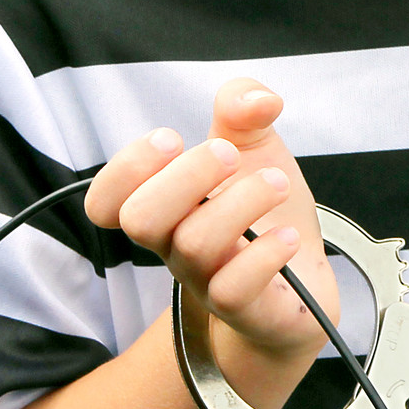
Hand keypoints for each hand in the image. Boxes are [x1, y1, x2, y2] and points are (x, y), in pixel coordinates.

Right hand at [83, 78, 334, 359]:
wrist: (304, 282)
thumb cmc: (266, 213)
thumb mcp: (257, 149)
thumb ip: (244, 111)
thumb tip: (257, 99)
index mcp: (166, 208)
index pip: (105, 203)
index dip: (125, 169)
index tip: (172, 138)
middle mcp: (174, 246)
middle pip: (141, 220)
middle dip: (185, 176)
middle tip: (229, 154)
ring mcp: (205, 281)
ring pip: (193, 246)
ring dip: (241, 201)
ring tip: (278, 182)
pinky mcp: (244, 309)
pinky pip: (232, 290)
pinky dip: (263, 255)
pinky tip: (288, 237)